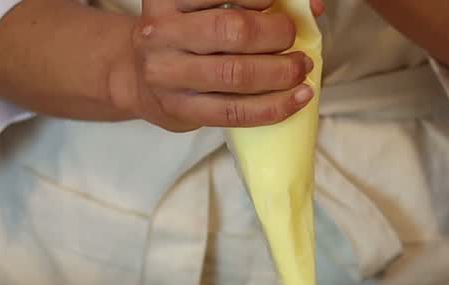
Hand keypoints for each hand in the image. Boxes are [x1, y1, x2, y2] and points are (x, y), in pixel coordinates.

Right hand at [111, 0, 323, 131]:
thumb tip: (312, 7)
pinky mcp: (180, 110)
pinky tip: (298, 97)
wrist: (137, 75)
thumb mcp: (203, 8)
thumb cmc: (186, 35)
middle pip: (234, 31)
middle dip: (277, 34)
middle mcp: (162, 32)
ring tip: (301, 68)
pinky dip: (275, 105)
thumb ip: (249, 4)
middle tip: (293, 38)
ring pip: (237, 74)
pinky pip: (236, 111)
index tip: (278, 3)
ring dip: (281, 72)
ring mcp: (167, 74)